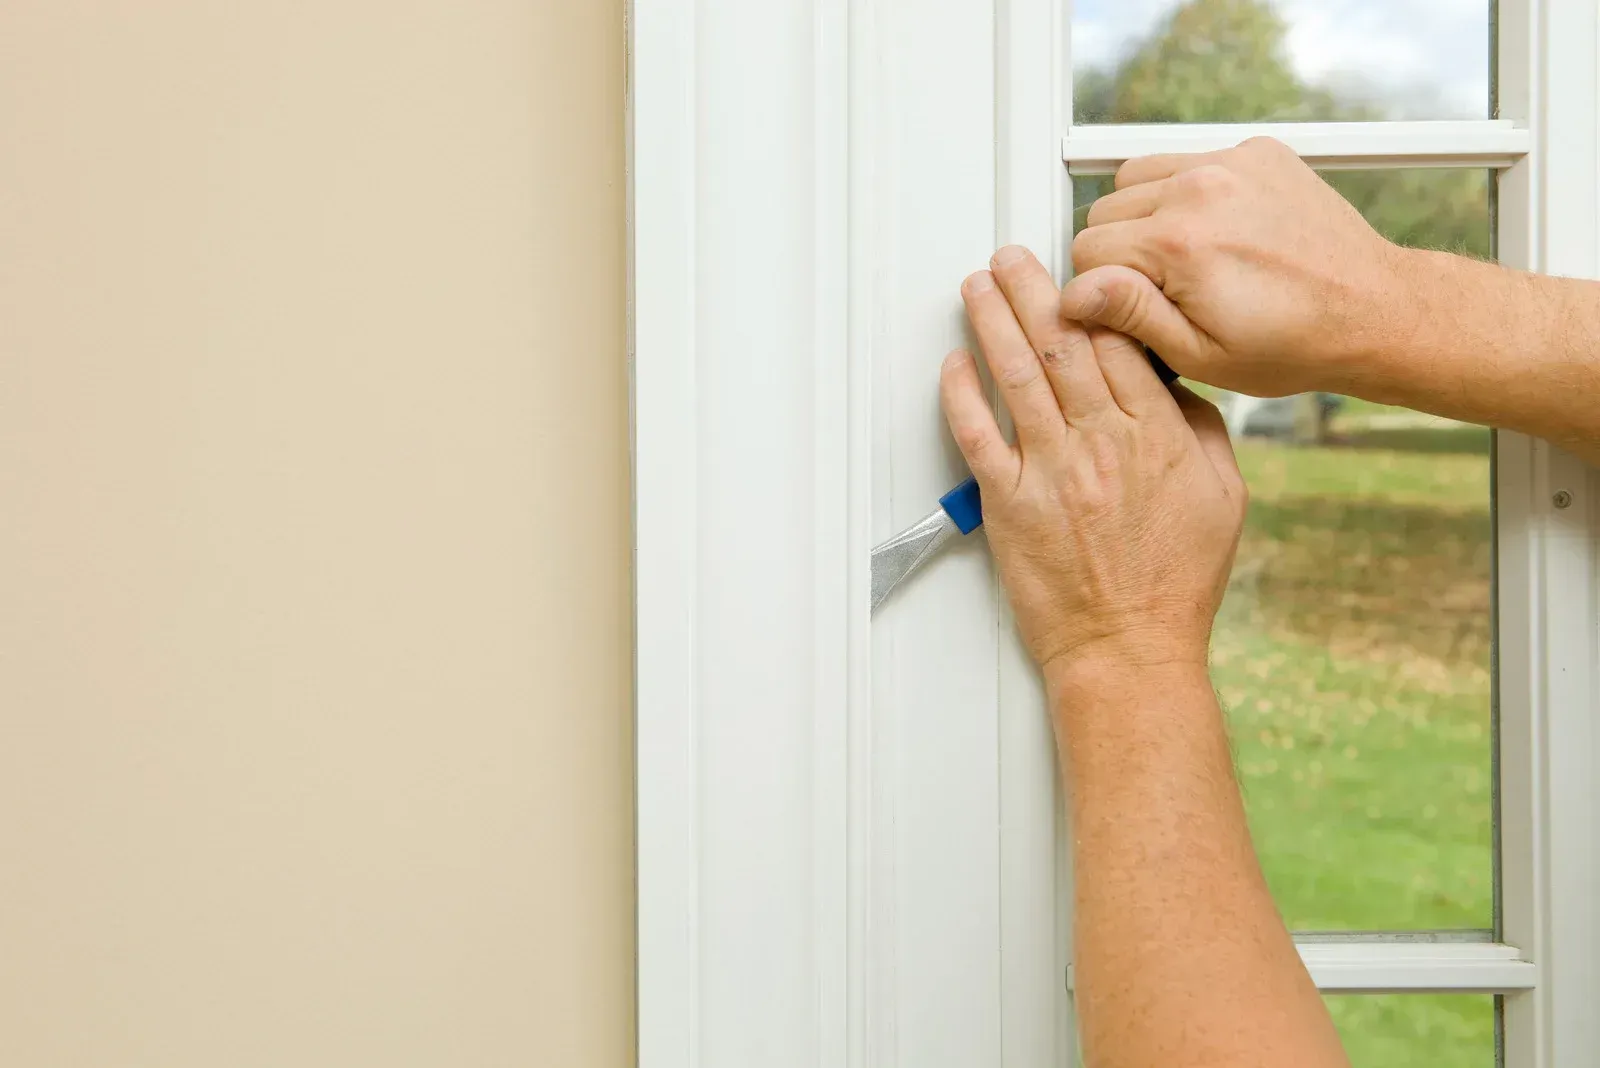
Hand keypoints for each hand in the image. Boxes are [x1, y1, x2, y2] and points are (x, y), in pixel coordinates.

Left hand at [940, 245, 1246, 677]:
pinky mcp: (1009, 504)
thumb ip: (1200, 432)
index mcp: (1156, 436)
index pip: (1120, 344)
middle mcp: (1102, 444)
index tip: (1078, 269)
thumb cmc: (1174, 583)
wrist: (1129, 648)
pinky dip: (962, 394)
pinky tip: (955, 362)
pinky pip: (978, 436)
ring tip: (978, 285)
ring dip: (993, 322)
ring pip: (1017, 377)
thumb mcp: (1223, 498)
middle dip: (1033, 290)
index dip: (1094, 298)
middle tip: (1012, 256)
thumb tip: (1174, 385)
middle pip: (1063, 346)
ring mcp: (1051, 472)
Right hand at [1065, 136, 1411, 397]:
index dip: (1102, 291)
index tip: (1135, 311)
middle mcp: (1200, 190)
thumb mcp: (1199, 354)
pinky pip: (1184, 160)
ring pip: (1135, 179)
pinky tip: (1217, 231)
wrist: (1371, 309)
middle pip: (1104, 211)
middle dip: (1120, 252)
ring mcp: (1229, 163)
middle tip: (1164, 289)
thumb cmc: (1292, 343)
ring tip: (1184, 258)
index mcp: (1179, 243)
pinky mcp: (1254, 152)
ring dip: (1144, 216)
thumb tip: (1074, 291)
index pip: (1086, 251)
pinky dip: (1185, 192)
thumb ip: (1129, 315)